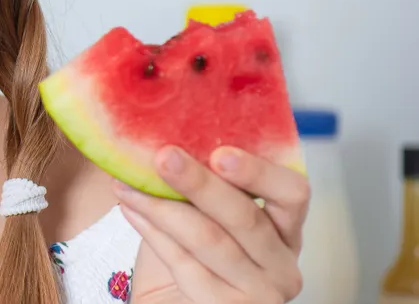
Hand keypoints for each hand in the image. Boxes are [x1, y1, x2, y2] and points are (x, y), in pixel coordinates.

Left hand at [117, 146, 309, 303]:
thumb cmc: (193, 258)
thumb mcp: (204, 216)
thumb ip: (202, 185)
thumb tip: (164, 133)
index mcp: (286, 231)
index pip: (293, 194)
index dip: (260, 172)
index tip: (220, 151)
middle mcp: (283, 265)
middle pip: (245, 218)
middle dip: (200, 184)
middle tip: (164, 156)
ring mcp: (260, 293)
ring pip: (210, 240)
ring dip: (162, 207)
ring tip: (128, 183)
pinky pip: (186, 265)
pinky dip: (153, 234)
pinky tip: (131, 210)